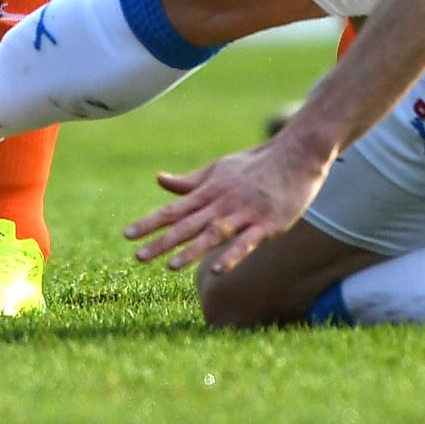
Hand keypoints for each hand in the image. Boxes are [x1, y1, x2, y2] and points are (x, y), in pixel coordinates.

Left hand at [122, 131, 334, 274]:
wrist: (296, 154)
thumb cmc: (256, 164)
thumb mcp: (219, 169)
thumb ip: (190, 181)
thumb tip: (159, 180)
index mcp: (209, 191)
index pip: (174, 210)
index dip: (151, 223)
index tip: (127, 236)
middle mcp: (222, 202)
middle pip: (188, 225)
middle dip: (162, 241)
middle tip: (138, 257)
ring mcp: (244, 213)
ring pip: (214, 234)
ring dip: (192, 251)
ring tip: (170, 266)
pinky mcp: (266, 223)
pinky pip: (247, 242)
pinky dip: (233, 255)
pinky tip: (218, 269)